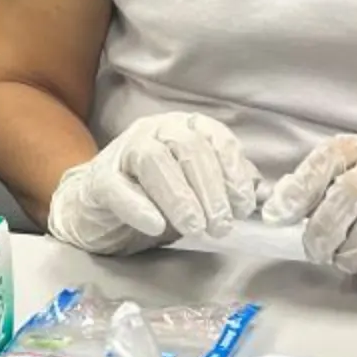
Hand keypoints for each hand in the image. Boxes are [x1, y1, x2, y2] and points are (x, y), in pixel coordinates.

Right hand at [45, 114, 265, 254]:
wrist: (95, 210)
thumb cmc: (153, 198)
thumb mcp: (197, 192)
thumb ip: (226, 187)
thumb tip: (262, 193)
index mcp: (184, 128)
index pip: (215, 138)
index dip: (233, 171)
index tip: (243, 206)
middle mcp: (155, 130)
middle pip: (187, 147)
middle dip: (210, 188)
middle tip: (221, 226)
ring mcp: (122, 151)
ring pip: (153, 160)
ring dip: (180, 196)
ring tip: (196, 228)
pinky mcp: (98, 179)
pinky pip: (117, 186)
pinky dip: (139, 206)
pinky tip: (156, 226)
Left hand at [263, 134, 356, 284]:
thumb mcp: (351, 181)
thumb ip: (316, 189)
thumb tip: (274, 209)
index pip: (330, 155)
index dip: (300, 187)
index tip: (277, 216)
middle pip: (351, 191)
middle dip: (323, 228)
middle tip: (313, 250)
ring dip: (349, 251)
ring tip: (342, 259)